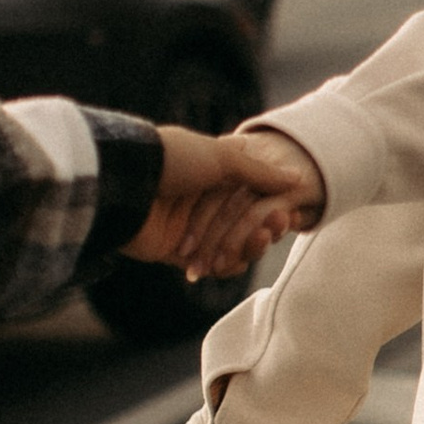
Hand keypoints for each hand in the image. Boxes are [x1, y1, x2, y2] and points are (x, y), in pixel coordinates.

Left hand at [122, 124, 317, 276]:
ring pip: (231, 246)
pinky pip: (209, 265)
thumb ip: (260, 171)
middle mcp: (202, 200)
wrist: (126, 183)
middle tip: (280, 223)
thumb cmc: (173, 160)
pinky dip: (226, 266)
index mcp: (212, 174)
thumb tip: (297, 176)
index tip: (289, 210)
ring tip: (261, 239)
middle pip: (245, 223)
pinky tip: (237, 261)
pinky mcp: (177, 253)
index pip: (252, 195)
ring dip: (250, 246)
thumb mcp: (222, 157)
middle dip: (266, 226)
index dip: (273, 204)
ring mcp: (190, 228)